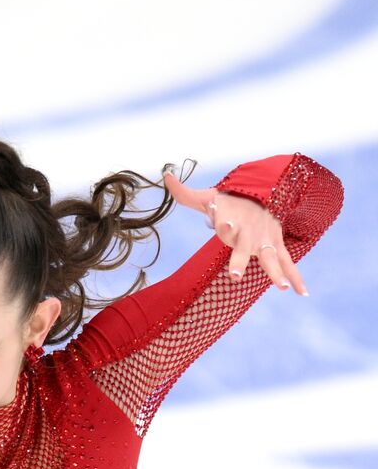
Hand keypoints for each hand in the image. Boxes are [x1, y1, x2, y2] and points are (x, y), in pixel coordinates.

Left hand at [163, 169, 307, 293]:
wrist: (261, 193)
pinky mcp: (276, 245)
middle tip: (235, 275)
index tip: (224, 223)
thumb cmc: (229, 201)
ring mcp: (264, 240)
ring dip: (276, 272)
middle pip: (244, 246)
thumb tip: (165, 174)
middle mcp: (248, 232)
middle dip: (240, 260)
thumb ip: (184, 193)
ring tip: (281, 288)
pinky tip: (302, 294)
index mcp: (231, 220)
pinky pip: (288, 263)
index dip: (225, 224)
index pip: (226, 223)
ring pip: (270, 257)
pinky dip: (296, 278)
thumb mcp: (207, 197)